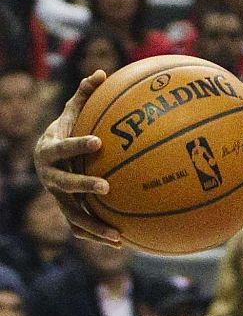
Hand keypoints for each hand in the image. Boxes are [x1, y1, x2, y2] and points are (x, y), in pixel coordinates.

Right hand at [34, 72, 120, 245]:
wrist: (45, 157)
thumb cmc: (65, 130)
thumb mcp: (71, 112)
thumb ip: (85, 95)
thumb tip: (102, 72)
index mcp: (49, 150)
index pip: (62, 147)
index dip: (77, 145)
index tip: (98, 142)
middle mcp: (49, 175)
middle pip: (63, 183)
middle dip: (83, 185)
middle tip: (107, 186)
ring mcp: (56, 196)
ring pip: (71, 214)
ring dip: (94, 225)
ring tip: (118, 236)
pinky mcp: (66, 210)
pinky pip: (80, 227)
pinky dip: (97, 235)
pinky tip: (123, 243)